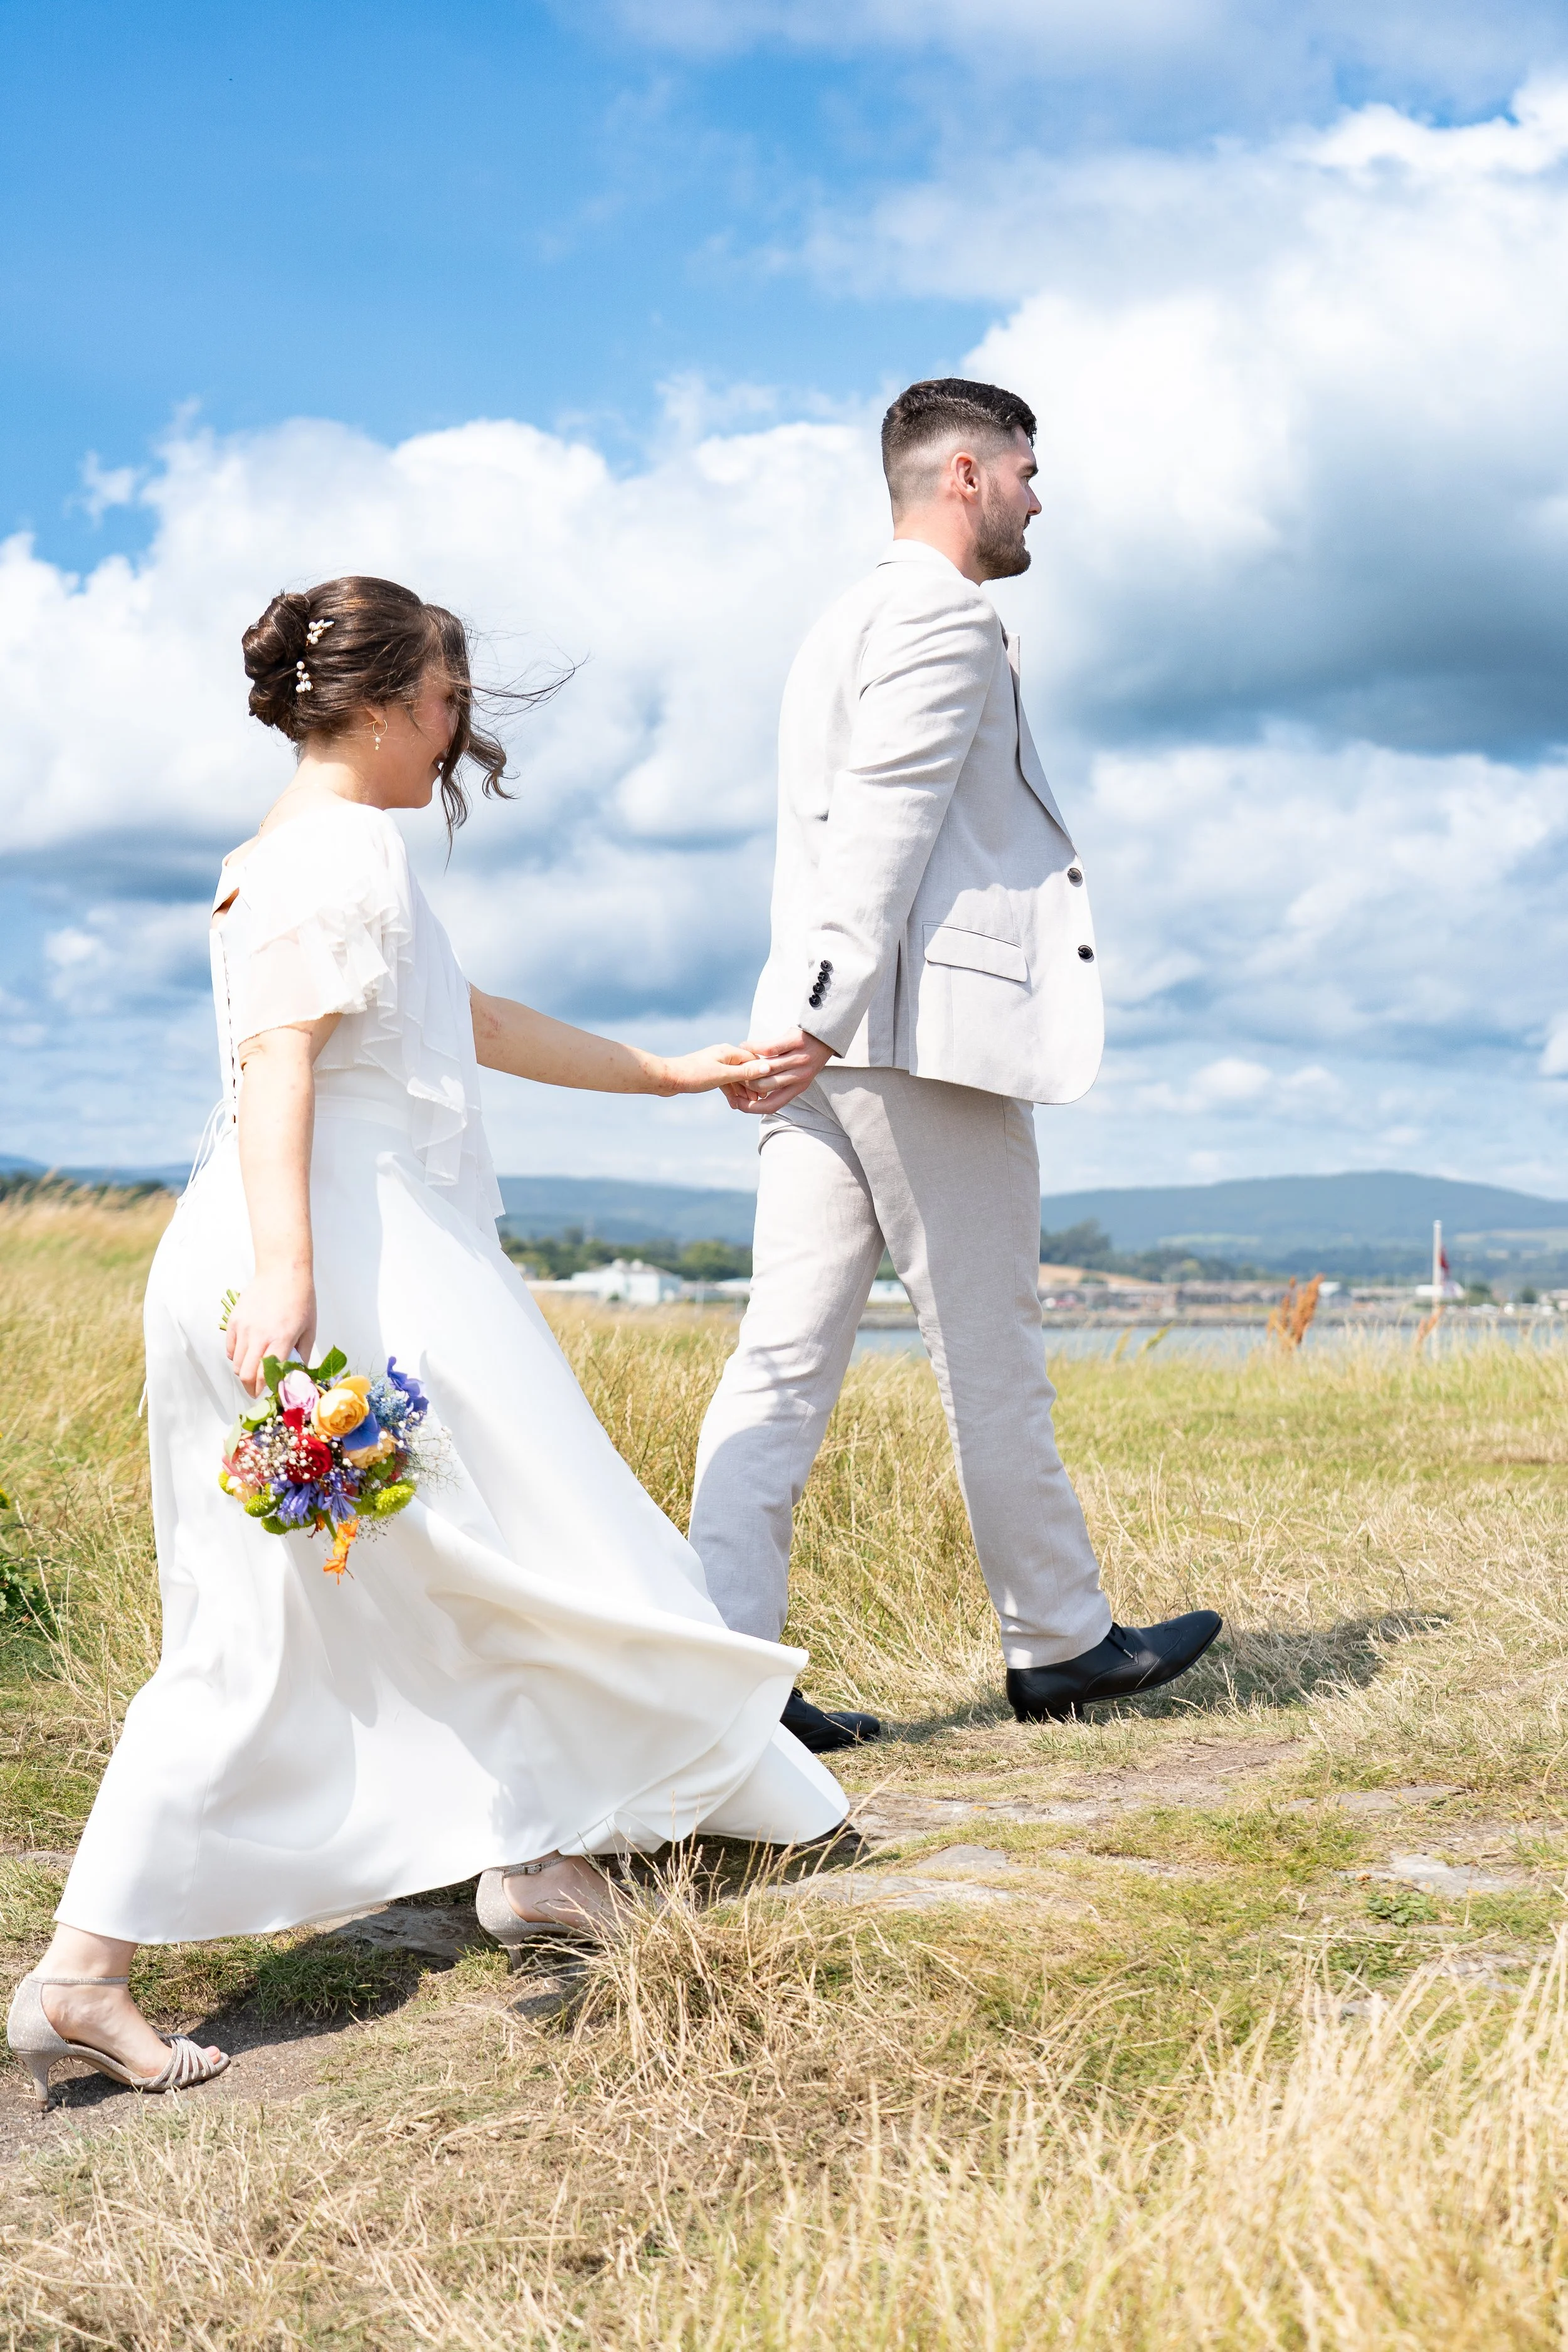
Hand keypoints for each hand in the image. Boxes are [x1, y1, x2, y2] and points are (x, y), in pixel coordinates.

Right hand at [225, 1265, 316, 1396]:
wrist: (283, 1271)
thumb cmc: (300, 1299)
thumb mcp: (309, 1329)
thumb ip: (302, 1355)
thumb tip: (296, 1376)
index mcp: (281, 1339)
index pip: (266, 1376)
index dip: (266, 1390)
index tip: (269, 1394)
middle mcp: (259, 1335)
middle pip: (246, 1375)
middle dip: (251, 1388)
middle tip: (256, 1391)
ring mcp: (244, 1328)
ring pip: (235, 1363)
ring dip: (243, 1373)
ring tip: (253, 1372)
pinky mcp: (234, 1321)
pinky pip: (229, 1348)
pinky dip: (236, 1357)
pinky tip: (246, 1354)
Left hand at [655, 1043, 775, 1096]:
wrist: (667, 1078)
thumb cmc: (693, 1075)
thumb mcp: (723, 1076)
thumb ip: (745, 1073)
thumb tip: (767, 1067)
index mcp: (729, 1052)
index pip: (754, 1059)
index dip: (763, 1073)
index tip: (769, 1087)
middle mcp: (724, 1055)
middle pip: (745, 1069)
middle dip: (753, 1084)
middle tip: (760, 1100)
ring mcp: (716, 1064)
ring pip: (735, 1077)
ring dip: (742, 1090)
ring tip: (749, 1104)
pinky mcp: (709, 1073)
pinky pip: (725, 1082)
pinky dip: (730, 1092)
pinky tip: (734, 1104)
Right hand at [722, 1028, 831, 1114]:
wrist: (826, 1034)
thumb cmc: (807, 1056)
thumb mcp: (799, 1075)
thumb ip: (780, 1084)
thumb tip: (754, 1092)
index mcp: (798, 1088)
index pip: (772, 1105)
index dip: (751, 1108)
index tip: (737, 1103)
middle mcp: (799, 1076)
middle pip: (763, 1086)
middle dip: (745, 1082)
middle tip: (736, 1074)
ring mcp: (798, 1059)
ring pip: (764, 1068)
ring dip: (746, 1065)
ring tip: (738, 1060)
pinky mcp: (794, 1041)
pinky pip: (767, 1048)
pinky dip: (752, 1048)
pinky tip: (744, 1046)